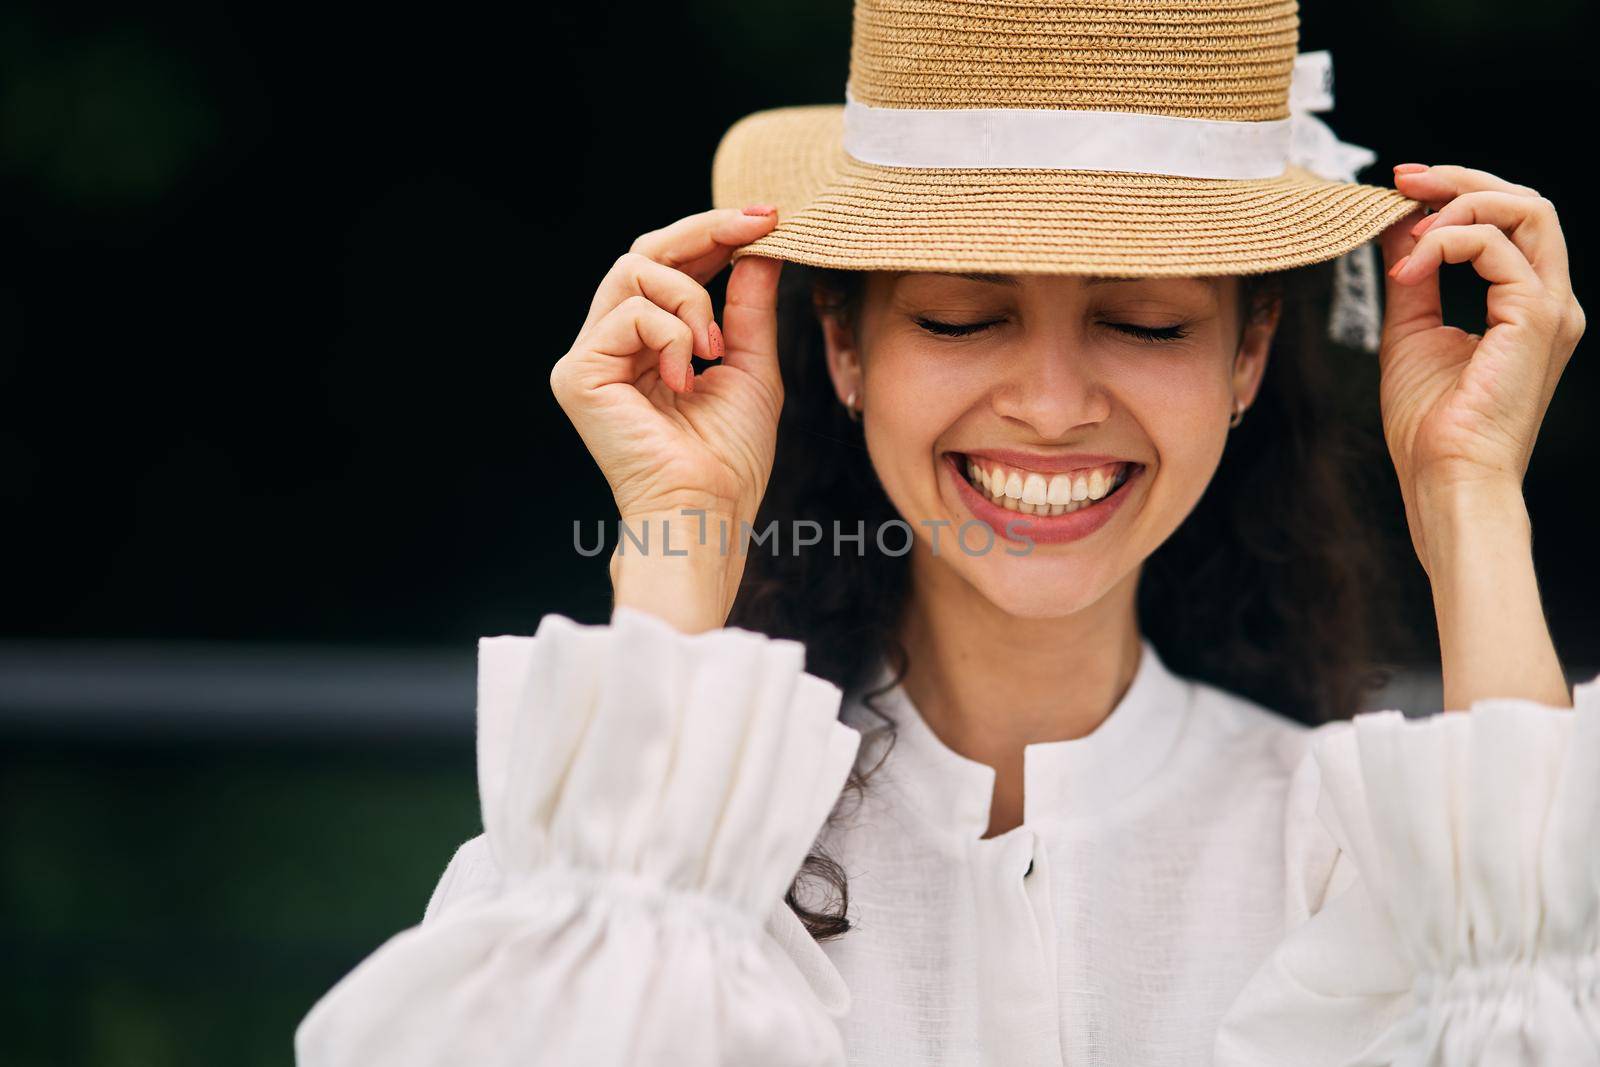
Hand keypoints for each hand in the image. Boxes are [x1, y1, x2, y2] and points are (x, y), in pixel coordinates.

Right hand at [550, 207, 785, 630]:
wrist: (706, 509)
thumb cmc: (729, 458)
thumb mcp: (752, 366)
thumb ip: (749, 306)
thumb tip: (761, 247)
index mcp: (649, 342)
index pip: (671, 265)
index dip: (715, 233)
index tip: (769, 217)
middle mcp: (612, 343)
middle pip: (644, 251)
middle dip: (705, 231)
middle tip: (759, 226)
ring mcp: (590, 356)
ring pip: (634, 272)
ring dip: (692, 301)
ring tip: (716, 350)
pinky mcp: (578, 373)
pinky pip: (629, 314)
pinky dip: (671, 336)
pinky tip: (687, 377)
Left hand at [1378, 164, 1584, 572]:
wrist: (1446, 478)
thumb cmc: (1430, 426)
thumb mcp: (1410, 331)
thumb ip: (1413, 275)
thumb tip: (1398, 224)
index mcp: (1525, 304)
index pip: (1510, 220)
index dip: (1458, 190)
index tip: (1400, 186)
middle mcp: (1549, 300)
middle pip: (1528, 201)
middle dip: (1461, 178)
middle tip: (1403, 180)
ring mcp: (1549, 308)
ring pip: (1528, 210)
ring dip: (1460, 203)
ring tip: (1408, 230)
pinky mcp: (1536, 319)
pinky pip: (1499, 248)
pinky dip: (1449, 242)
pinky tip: (1410, 266)